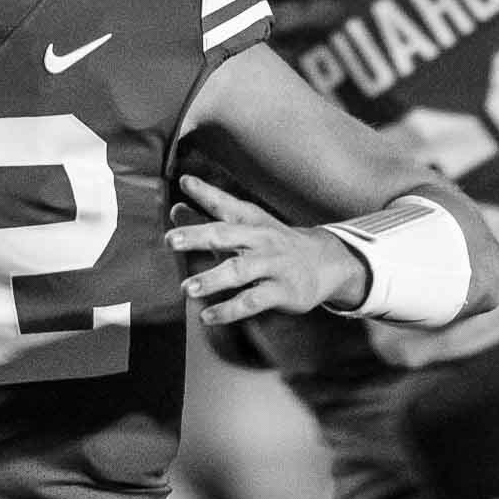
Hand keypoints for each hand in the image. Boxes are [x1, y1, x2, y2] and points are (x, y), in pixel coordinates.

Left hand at [164, 174, 363, 324]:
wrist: (327, 263)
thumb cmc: (274, 244)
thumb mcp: (247, 227)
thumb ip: (210, 219)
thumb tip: (175, 208)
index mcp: (251, 220)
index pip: (226, 203)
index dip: (205, 192)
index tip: (185, 181)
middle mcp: (261, 239)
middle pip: (226, 235)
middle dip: (197, 236)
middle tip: (170, 240)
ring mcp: (273, 265)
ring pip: (239, 271)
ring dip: (212, 279)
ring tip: (186, 288)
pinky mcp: (282, 291)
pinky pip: (252, 301)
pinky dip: (228, 310)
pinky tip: (207, 316)